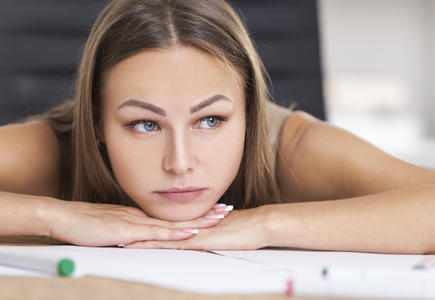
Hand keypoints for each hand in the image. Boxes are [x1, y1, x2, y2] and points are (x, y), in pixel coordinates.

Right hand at [44, 199, 231, 246]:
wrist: (64, 217)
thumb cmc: (85, 225)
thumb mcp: (112, 229)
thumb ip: (128, 233)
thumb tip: (140, 238)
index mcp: (141, 217)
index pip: (172, 215)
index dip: (193, 213)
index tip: (212, 210)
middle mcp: (144, 217)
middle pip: (179, 216)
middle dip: (205, 213)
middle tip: (227, 209)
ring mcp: (138, 222)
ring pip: (174, 222)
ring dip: (198, 220)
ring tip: (220, 217)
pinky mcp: (129, 231)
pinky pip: (157, 232)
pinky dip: (176, 232)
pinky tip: (191, 231)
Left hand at [123, 205, 272, 249]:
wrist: (258, 225)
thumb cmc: (244, 230)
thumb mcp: (222, 234)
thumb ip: (209, 235)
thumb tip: (201, 238)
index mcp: (193, 225)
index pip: (166, 227)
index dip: (148, 228)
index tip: (131, 230)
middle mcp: (190, 227)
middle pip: (159, 229)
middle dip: (139, 232)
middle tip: (118, 234)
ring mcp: (193, 233)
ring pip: (162, 235)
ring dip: (143, 238)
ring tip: (123, 240)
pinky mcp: (199, 240)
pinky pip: (174, 243)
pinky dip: (158, 244)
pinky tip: (145, 247)